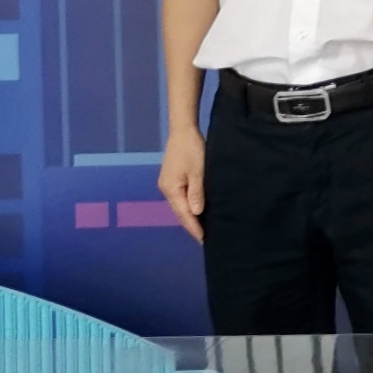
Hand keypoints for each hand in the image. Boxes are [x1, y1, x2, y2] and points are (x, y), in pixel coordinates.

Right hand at [156, 125, 205, 242]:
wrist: (183, 132)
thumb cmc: (193, 150)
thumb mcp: (198, 171)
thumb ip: (197, 192)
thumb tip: (196, 213)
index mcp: (172, 189)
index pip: (184, 214)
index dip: (194, 227)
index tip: (204, 240)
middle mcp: (167, 189)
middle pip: (180, 212)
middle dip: (191, 225)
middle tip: (205, 238)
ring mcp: (168, 184)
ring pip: (180, 205)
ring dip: (190, 217)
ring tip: (202, 228)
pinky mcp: (172, 178)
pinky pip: (180, 198)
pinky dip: (188, 206)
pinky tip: (196, 210)